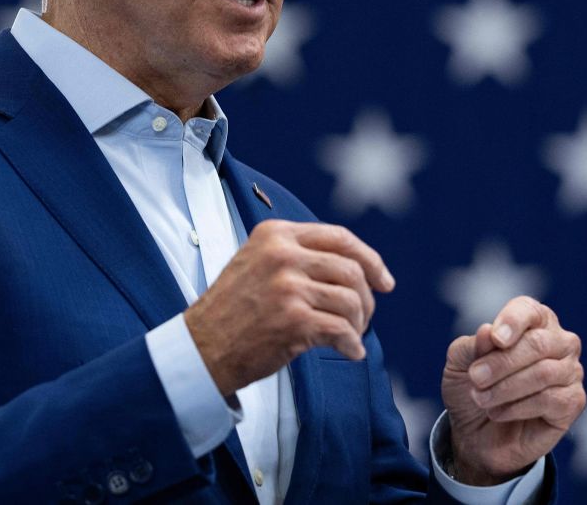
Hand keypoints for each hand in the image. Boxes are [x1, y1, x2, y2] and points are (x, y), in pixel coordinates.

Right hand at [184, 220, 394, 395]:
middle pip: (351, 269)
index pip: (340, 238)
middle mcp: (282, 254)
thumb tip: (355, 267)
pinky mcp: (293, 319)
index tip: (384, 281)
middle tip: (364, 319)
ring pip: (351, 300)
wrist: (202, 347)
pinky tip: (349, 352)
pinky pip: (342, 330)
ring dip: (359, 324)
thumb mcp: (258, 262)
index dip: (370, 259)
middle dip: (367, 298)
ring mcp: (288, 286)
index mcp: (276, 234)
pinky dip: (352, 345)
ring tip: (351, 336)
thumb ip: (298, 255)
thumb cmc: (233, 310)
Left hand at [441, 296, 584, 484]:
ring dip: (505, 388)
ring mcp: (570, 371)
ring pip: (544, 373)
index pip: (529, 311)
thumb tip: (487, 331)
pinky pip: (551, 400)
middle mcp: (558, 341)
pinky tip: (499, 413)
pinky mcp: (573, 402)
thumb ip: (472, 346)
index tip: (495, 339)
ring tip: (481, 398)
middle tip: (475, 378)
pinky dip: (518, 407)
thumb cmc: (472, 387)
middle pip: (537, 343)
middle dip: (501, 363)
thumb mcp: (460, 363)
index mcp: (533, 321)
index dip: (512, 321)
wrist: (476, 433)